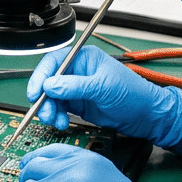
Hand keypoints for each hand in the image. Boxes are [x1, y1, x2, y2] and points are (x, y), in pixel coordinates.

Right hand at [26, 46, 181, 146]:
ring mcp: (77, 88)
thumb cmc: (132, 93)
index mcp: (84, 58)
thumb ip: (75, 86)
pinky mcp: (78, 104)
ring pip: (52, 97)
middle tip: (43, 110)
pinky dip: (57, 116)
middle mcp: (77, 71)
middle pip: (49, 80)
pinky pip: (60, 108)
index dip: (41, 75)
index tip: (35, 91)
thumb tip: (50, 85)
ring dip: (49, 109)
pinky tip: (62, 122)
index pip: (54, 62)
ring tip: (55, 120)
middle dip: (44, 97)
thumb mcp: (103, 87)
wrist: (145, 115)